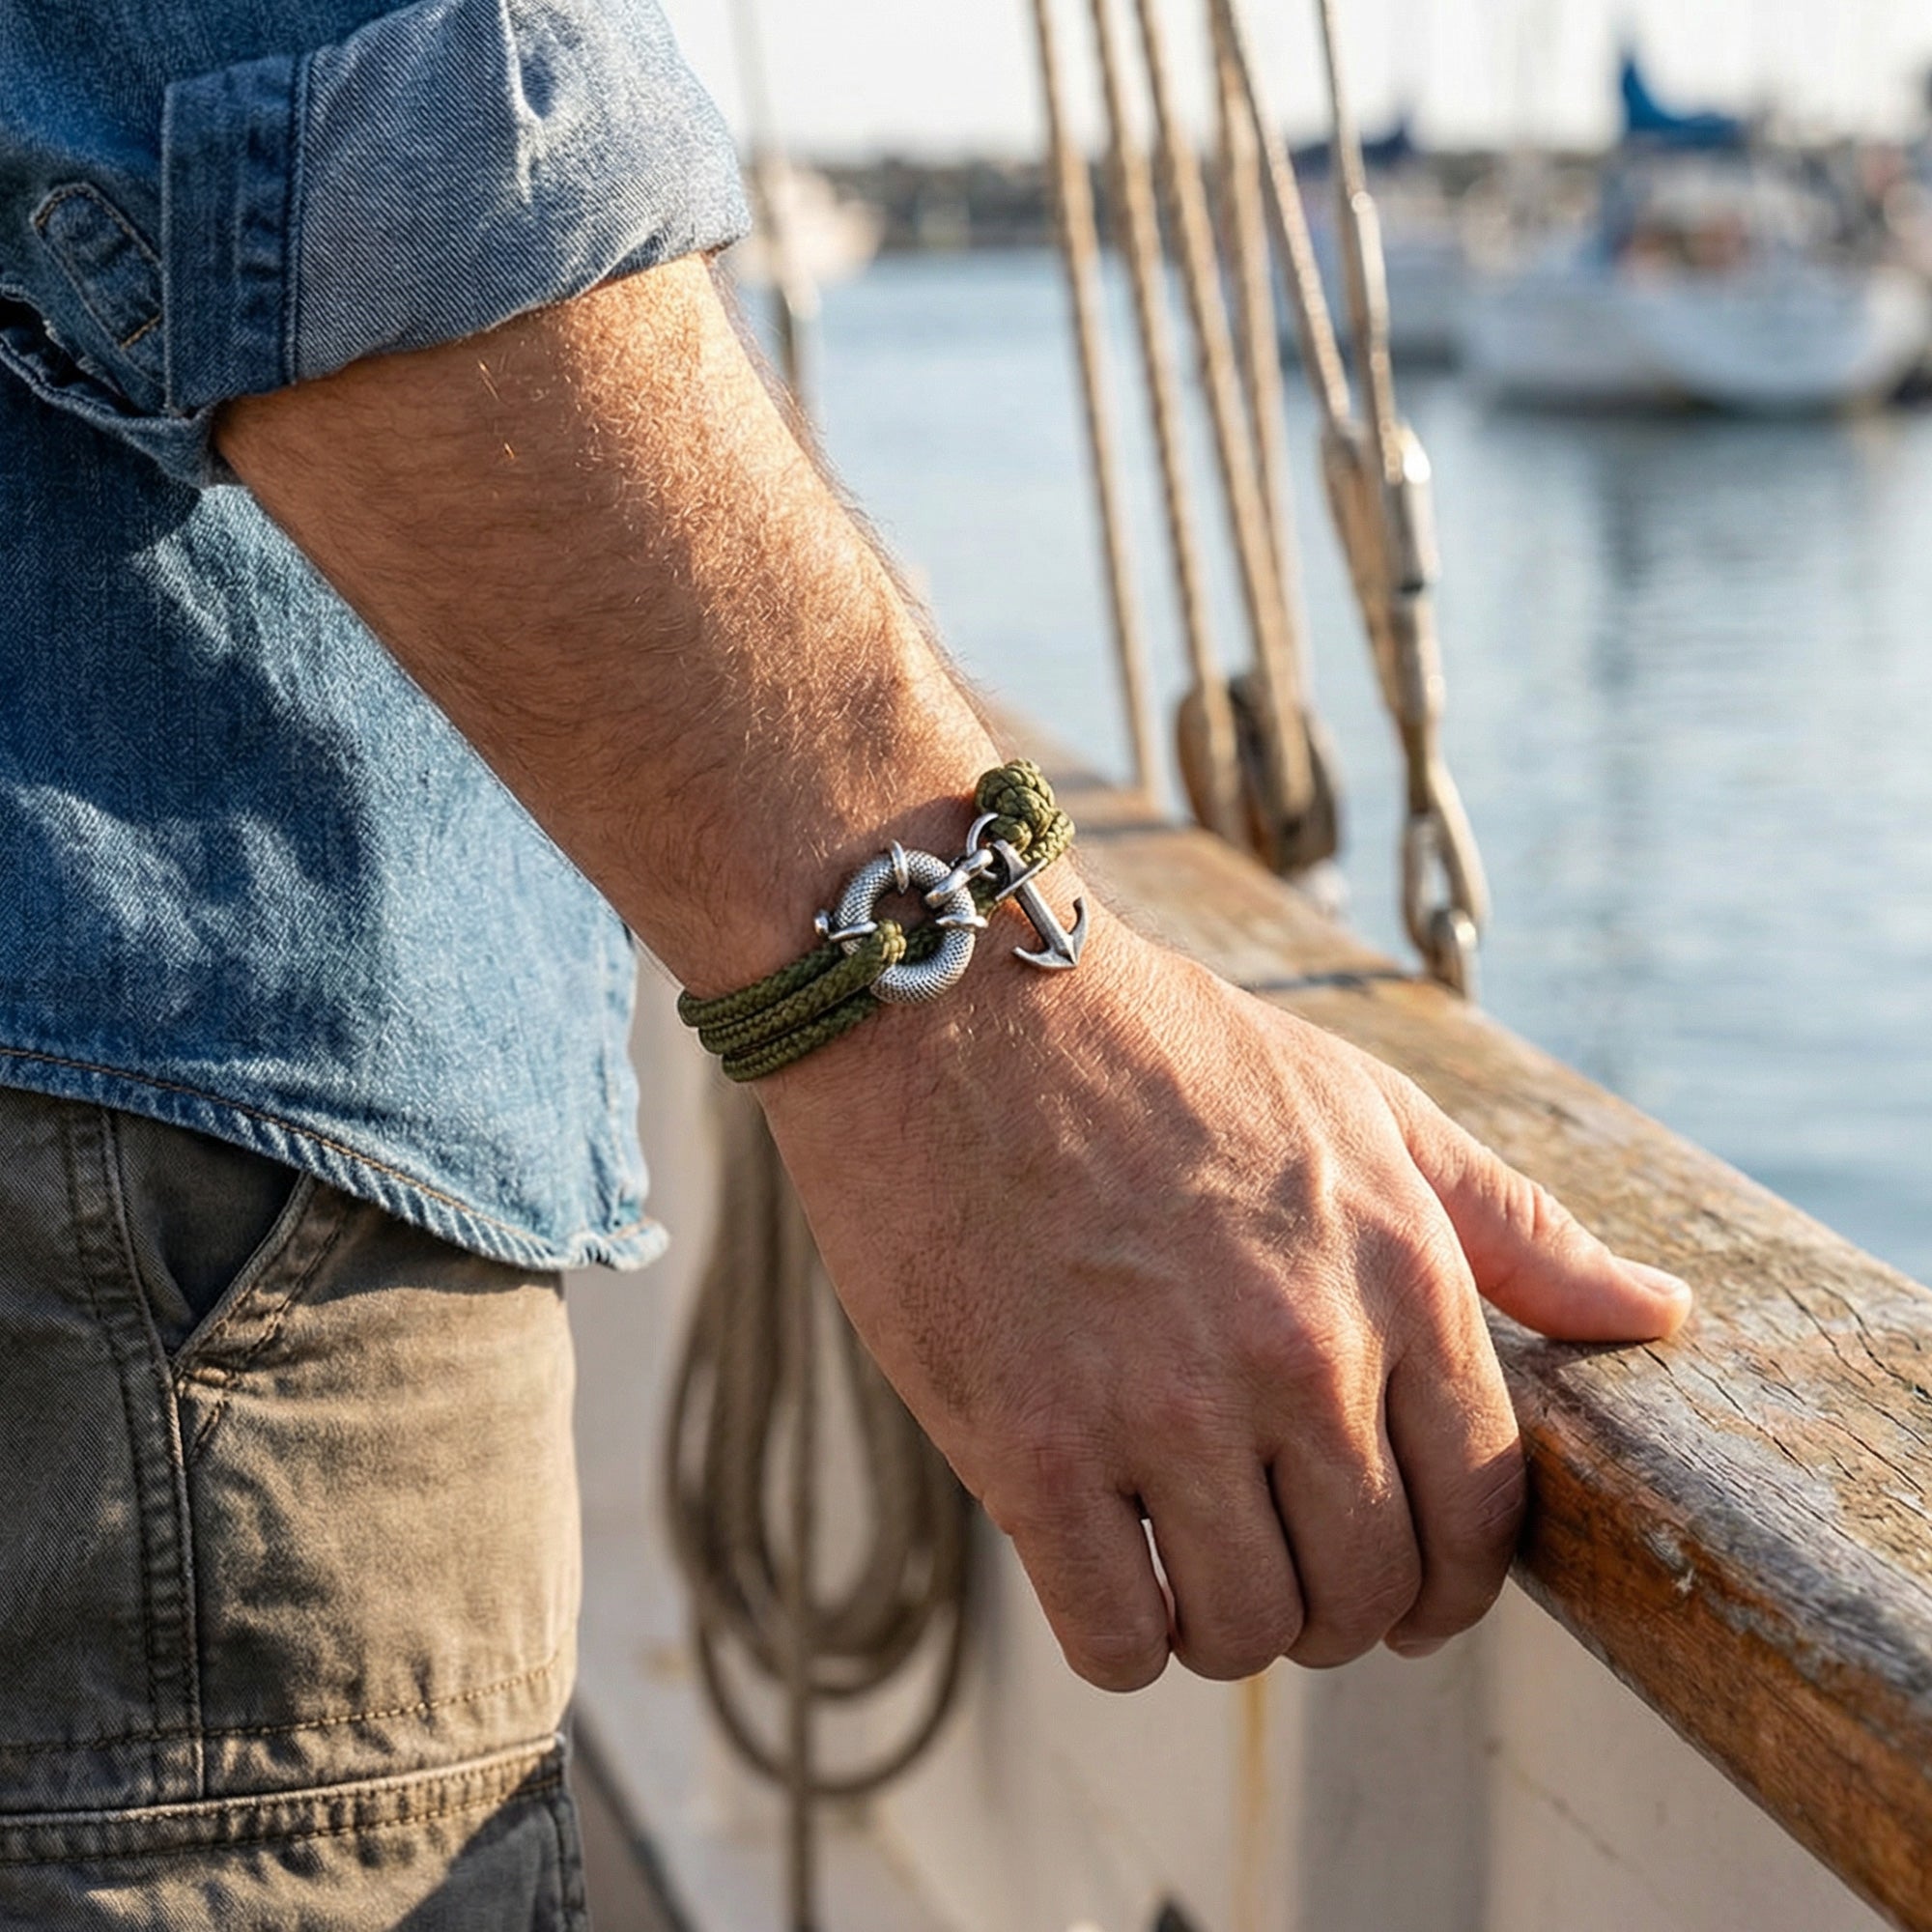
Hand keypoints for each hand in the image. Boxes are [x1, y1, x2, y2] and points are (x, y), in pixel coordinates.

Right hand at [761, 904, 1689, 1688]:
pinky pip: (1116, 1638)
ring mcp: (1164, 1407)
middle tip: (1270, 1555)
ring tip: (1182, 1554)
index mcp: (1399, 1275)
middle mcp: (1301, 1356)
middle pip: (1367, 1592)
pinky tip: (1105, 1570)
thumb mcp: (1364, 1106)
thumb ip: (1515, 1228)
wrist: (954, 1003)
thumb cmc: (1160, 1047)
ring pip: (1246, 1631)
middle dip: (1332, 1606)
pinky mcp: (1031, 1446)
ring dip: (1225, 1624)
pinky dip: (1124, 1639)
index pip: (1483, 1513)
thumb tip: (1661, 1315)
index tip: (1397, 1579)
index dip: (1450, 1578)